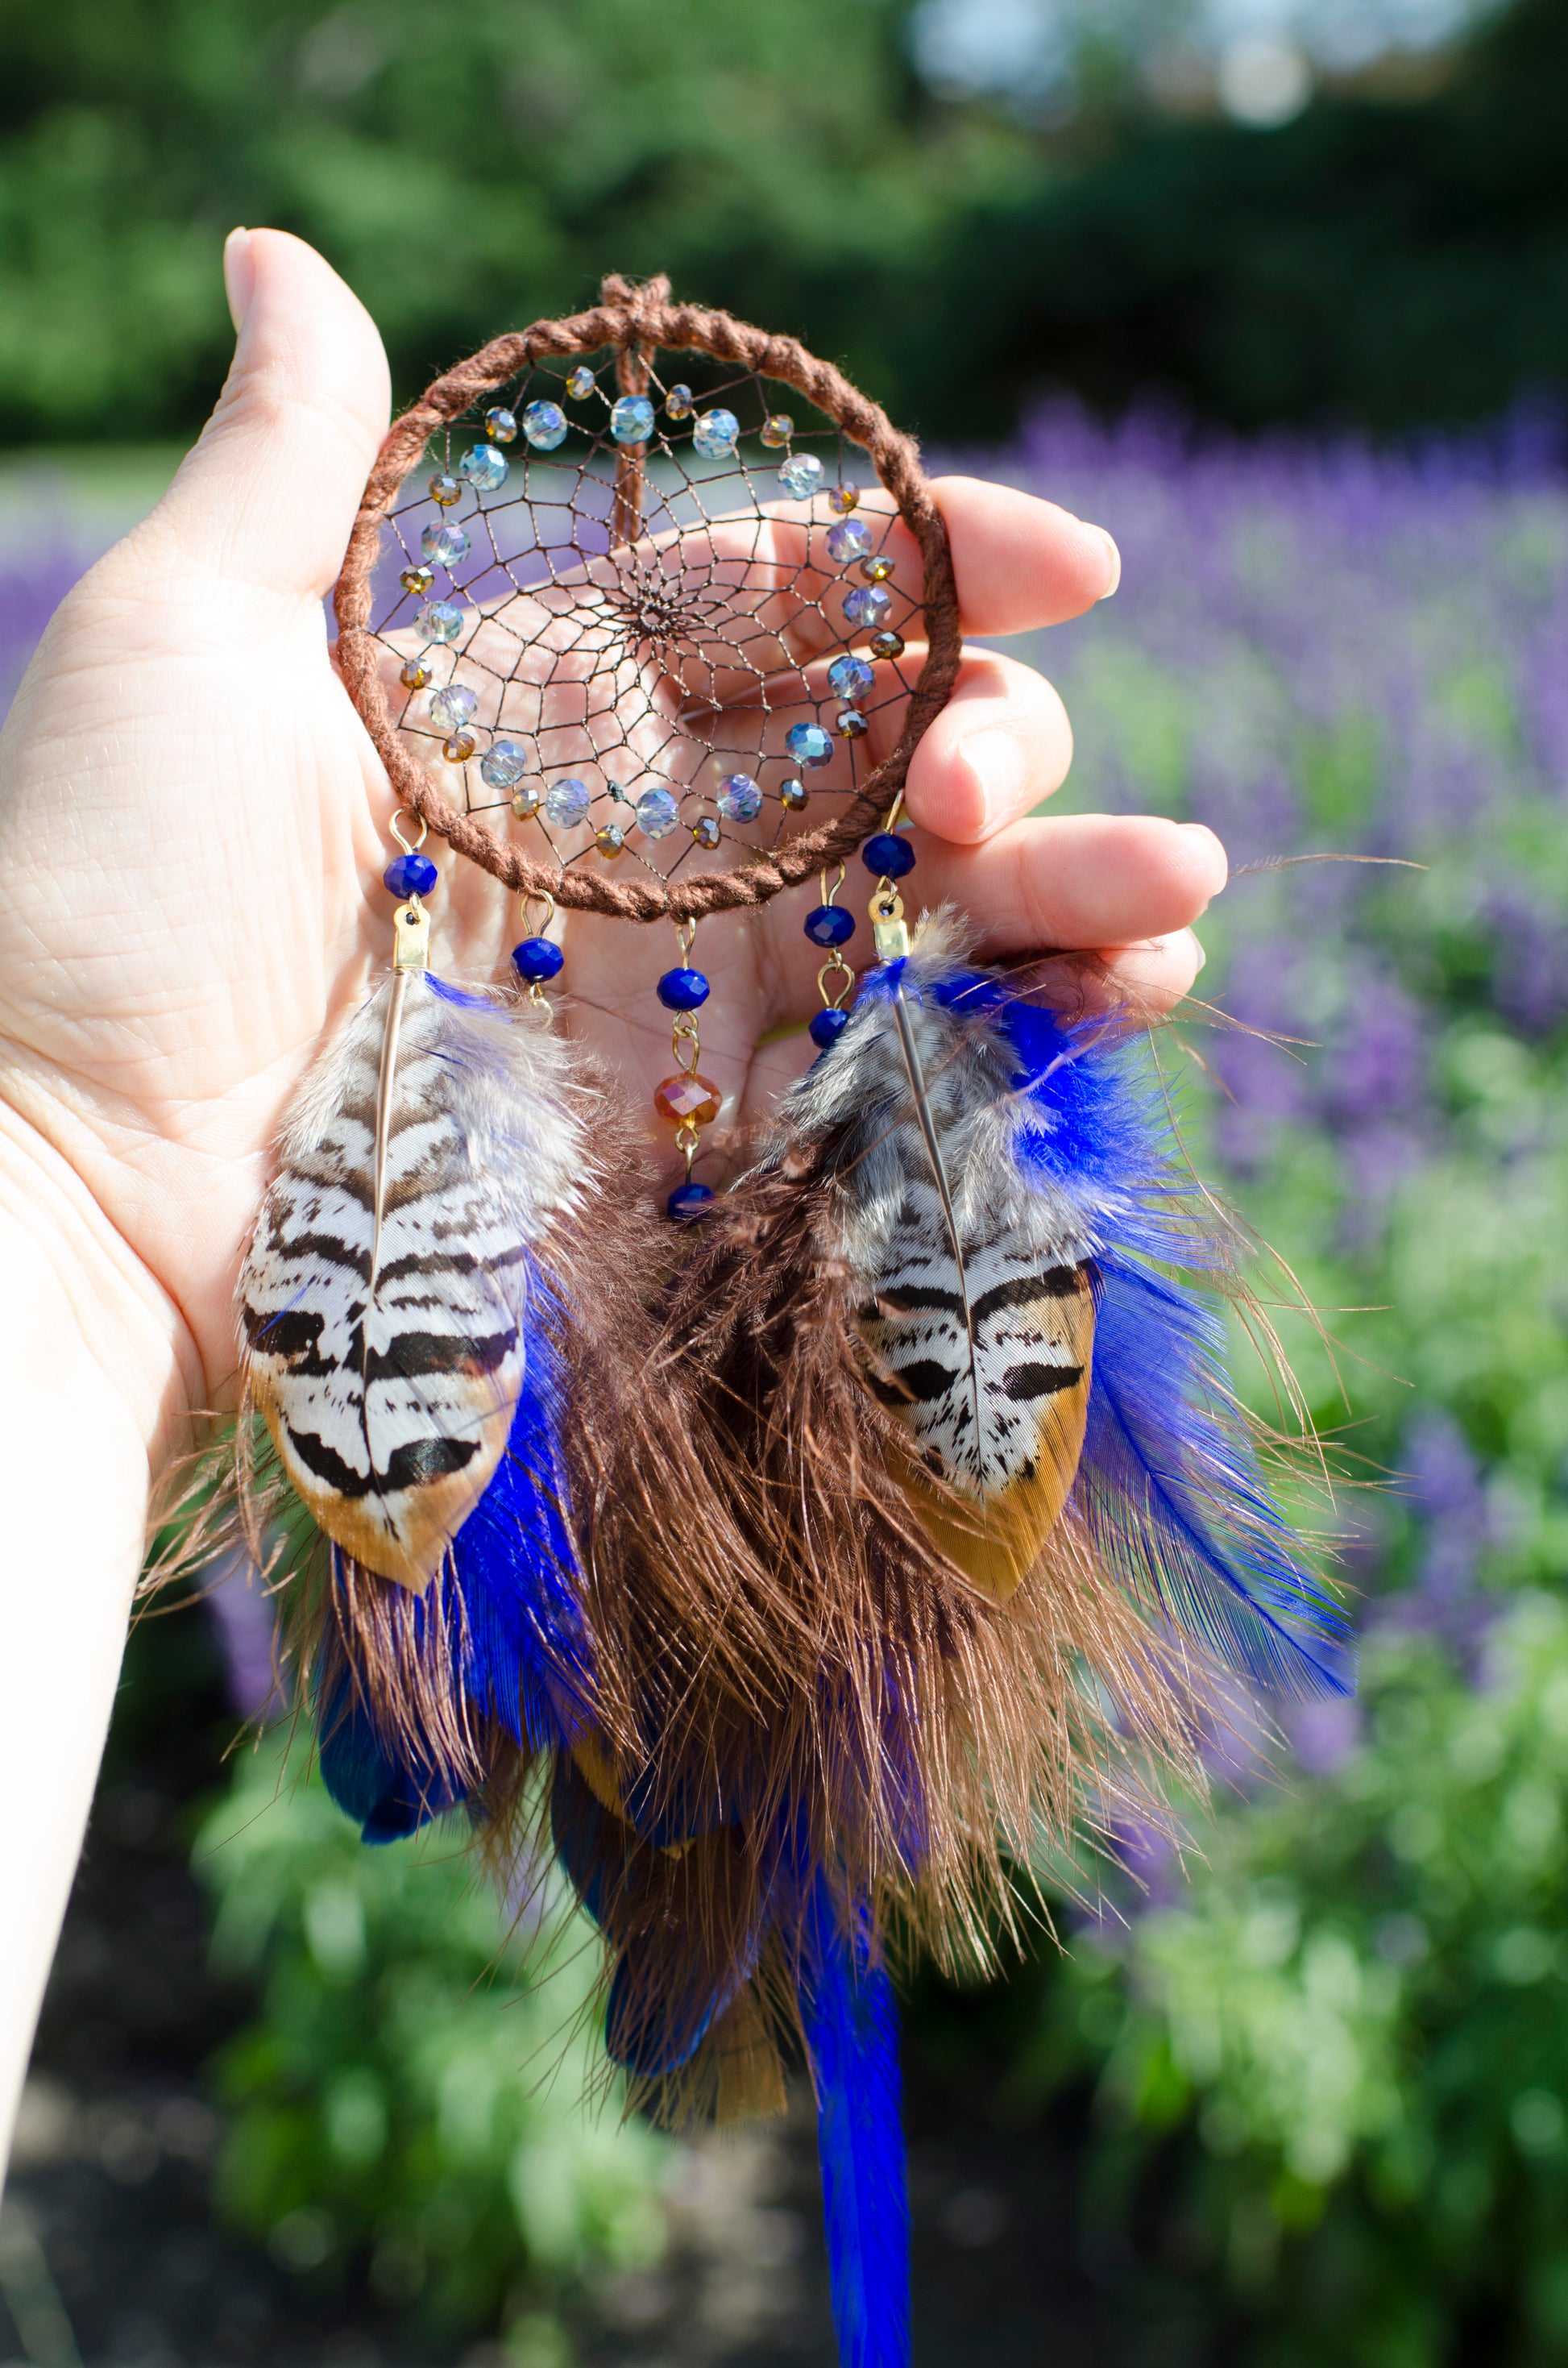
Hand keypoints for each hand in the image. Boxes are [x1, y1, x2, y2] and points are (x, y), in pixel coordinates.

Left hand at [0, 228, 1223, 1435]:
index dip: (932, 562)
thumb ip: (296, 470)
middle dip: (1003, 740)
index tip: (1059, 554)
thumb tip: (282, 254)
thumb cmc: (103, 907)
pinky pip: (913, 1074)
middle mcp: (645, 842)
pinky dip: (1038, 1039)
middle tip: (986, 789)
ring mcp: (691, 1000)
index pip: (785, 602)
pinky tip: (1126, 1002)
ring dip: (1082, 886)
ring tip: (1173, 885)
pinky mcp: (714, 1147)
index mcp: (551, 702)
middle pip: (895, 759)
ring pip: (940, 918)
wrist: (72, 1192)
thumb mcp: (191, 650)